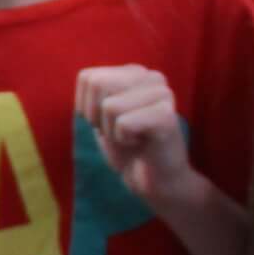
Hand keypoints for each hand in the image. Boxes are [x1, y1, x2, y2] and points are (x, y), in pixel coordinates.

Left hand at [77, 64, 194, 203]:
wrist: (155, 181)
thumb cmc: (127, 148)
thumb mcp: (101, 115)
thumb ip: (95, 92)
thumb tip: (87, 78)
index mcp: (136, 73)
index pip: (88, 78)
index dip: (87, 107)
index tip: (109, 122)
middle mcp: (152, 77)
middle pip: (97, 85)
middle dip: (97, 116)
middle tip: (119, 131)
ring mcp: (163, 94)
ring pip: (109, 106)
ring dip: (112, 131)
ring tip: (132, 138)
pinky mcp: (167, 116)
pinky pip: (123, 123)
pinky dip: (124, 140)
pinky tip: (142, 144)